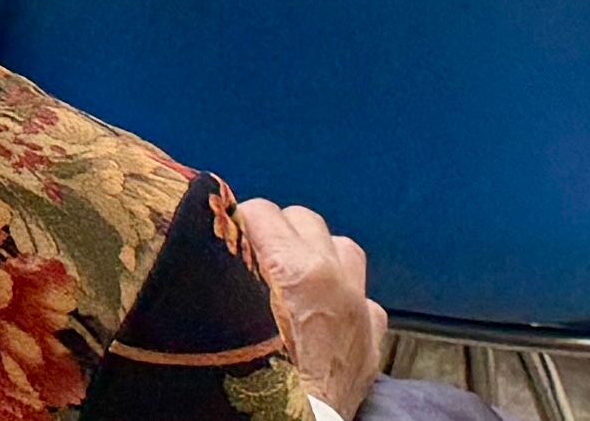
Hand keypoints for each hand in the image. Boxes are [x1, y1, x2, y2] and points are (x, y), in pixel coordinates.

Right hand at [242, 202, 384, 420]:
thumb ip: (227, 271)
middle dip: (277, 231)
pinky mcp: (373, 335)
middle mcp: (334, 279)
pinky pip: (364, 295)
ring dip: (318, 253)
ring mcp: (359, 306)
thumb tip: (216, 242)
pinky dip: (345, 297)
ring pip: (342, 247)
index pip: (260, 210)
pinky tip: (325, 313)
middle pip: (302, 219)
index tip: (225, 234)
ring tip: (294, 274)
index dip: (237, 221)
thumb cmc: (257, 379)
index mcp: (295, 270)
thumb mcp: (226, 313)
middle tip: (254, 254)